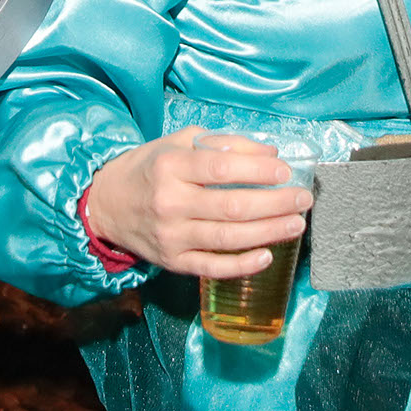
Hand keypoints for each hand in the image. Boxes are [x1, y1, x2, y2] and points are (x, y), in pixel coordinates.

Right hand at [82, 128, 309, 277]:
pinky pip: (212, 267)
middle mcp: (170, 202)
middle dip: (275, 203)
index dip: (258, 169)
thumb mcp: (179, 143)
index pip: (221, 168)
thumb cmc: (150, 168)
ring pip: (227, 238)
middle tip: (302, 199)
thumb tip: (269, 152)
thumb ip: (223, 143)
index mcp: (170, 166)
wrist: (108, 204)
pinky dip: (242, 265)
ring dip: (268, 232)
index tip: (285, 170)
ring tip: (296, 224)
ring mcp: (172, 235)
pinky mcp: (173, 261)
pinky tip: (267, 255)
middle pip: (231, 205)